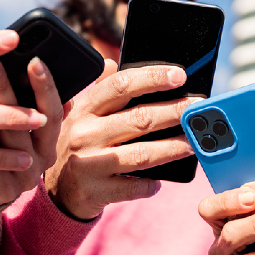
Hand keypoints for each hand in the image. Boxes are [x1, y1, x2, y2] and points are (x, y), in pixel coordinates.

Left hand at [0, 56, 62, 207]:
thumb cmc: (2, 149)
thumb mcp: (25, 132)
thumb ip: (33, 105)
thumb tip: (42, 66)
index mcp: (48, 150)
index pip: (53, 116)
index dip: (45, 88)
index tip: (34, 60)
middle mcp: (33, 169)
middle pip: (17, 126)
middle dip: (2, 91)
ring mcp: (6, 186)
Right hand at [43, 59, 195, 220]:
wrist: (56, 190)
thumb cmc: (78, 144)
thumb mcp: (80, 113)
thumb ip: (99, 89)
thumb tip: (113, 63)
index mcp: (85, 109)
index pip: (120, 86)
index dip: (152, 78)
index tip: (180, 75)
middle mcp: (85, 134)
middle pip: (138, 119)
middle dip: (174, 111)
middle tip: (198, 108)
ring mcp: (90, 164)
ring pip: (141, 154)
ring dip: (172, 147)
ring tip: (195, 142)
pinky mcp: (96, 191)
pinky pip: (133, 187)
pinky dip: (151, 184)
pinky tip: (163, 180)